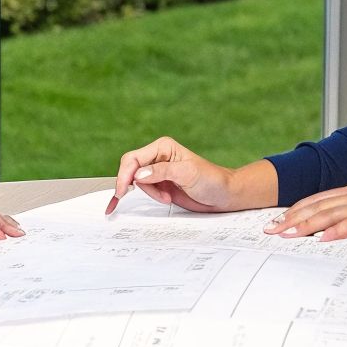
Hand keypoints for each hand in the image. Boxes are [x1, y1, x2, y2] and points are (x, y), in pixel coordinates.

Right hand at [112, 137, 256, 212]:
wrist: (224, 195)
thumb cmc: (211, 180)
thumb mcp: (187, 174)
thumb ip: (162, 172)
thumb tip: (138, 174)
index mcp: (163, 147)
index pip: (134, 158)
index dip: (125, 174)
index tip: (122, 190)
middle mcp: (158, 157)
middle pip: (131, 169)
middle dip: (134, 184)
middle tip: (135, 197)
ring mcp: (159, 171)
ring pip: (137, 181)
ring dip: (149, 193)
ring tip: (167, 197)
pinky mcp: (161, 184)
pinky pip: (145, 189)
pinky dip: (152, 197)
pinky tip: (165, 198)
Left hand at [263, 183, 346, 240]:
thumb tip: (332, 234)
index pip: (317, 201)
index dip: (295, 211)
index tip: (276, 222)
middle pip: (317, 206)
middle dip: (292, 218)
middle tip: (270, 230)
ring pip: (330, 213)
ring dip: (306, 225)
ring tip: (287, 234)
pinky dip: (337, 230)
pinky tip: (323, 239)